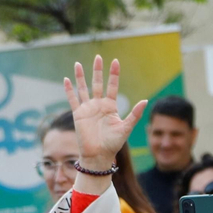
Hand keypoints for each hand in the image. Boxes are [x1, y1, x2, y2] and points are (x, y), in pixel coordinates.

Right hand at [62, 56, 146, 174]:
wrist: (98, 156)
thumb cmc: (113, 144)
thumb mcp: (126, 128)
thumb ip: (135, 114)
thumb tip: (145, 101)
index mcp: (110, 106)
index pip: (112, 86)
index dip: (114, 74)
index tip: (115, 61)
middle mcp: (98, 105)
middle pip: (98, 83)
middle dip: (98, 70)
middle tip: (98, 56)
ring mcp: (88, 109)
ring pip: (83, 88)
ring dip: (81, 76)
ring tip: (78, 64)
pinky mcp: (78, 114)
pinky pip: (73, 99)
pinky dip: (69, 90)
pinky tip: (66, 79)